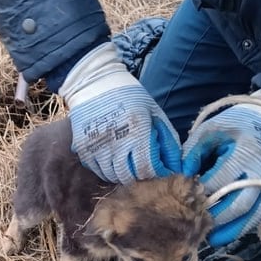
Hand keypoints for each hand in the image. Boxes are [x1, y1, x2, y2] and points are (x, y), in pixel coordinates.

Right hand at [61, 42, 180, 182]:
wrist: (95, 83)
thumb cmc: (131, 97)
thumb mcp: (154, 113)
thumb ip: (167, 140)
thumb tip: (176, 165)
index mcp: (137, 132)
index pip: (148, 168)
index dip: (157, 172)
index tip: (161, 168)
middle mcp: (116, 142)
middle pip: (130, 176)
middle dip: (141, 176)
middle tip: (145, 168)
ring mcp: (98, 147)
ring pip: (113, 176)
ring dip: (124, 175)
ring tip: (130, 164)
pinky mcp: (84, 149)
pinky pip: (98, 171)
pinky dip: (108, 172)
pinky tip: (115, 162)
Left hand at [182, 96, 260, 246]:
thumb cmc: (239, 125)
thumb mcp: (213, 129)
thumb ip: (195, 150)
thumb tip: (183, 175)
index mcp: (246, 154)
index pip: (220, 180)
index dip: (201, 192)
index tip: (185, 197)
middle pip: (238, 204)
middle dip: (215, 216)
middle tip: (194, 223)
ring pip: (251, 217)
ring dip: (229, 230)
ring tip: (209, 238)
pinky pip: (258, 219)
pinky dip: (240, 228)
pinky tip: (223, 235)